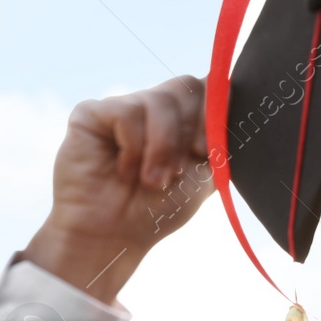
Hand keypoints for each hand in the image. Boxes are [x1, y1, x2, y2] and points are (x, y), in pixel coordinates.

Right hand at [24, 76, 210, 303]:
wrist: (117, 234)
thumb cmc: (161, 207)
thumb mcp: (206, 170)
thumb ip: (221, 133)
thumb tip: (229, 93)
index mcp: (183, 117)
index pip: (210, 86)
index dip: (214, 112)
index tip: (204, 151)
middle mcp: (154, 107)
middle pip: (187, 85)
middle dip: (188, 132)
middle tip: (178, 171)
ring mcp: (123, 106)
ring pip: (159, 100)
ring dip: (162, 148)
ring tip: (151, 181)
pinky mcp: (92, 112)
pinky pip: (127, 112)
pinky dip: (133, 148)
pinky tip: (123, 171)